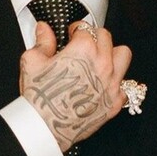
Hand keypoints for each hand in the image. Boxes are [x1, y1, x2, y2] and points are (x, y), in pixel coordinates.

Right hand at [20, 21, 131, 151]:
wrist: (45, 127)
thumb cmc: (39, 96)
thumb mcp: (32, 62)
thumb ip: (42, 42)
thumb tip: (44, 29)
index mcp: (83, 50)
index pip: (85, 28)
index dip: (76, 29)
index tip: (72, 34)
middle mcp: (102, 63)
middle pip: (106, 37)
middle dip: (94, 38)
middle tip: (84, 45)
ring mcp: (111, 84)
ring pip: (124, 55)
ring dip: (112, 54)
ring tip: (100, 60)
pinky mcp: (114, 103)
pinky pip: (124, 86)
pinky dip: (115, 83)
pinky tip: (102, 85)